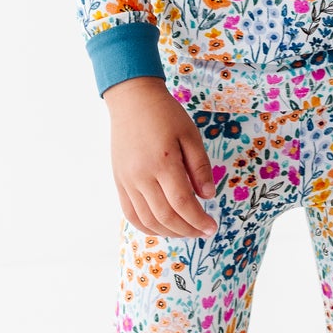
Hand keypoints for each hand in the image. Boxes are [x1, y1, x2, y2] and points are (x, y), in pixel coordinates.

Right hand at [105, 77, 219, 237]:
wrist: (132, 100)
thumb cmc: (165, 115)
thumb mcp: (190, 135)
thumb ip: (200, 167)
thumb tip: (208, 196)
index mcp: (163, 162)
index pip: (182, 202)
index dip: (198, 220)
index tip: (212, 227)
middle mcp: (141, 175)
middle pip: (165, 215)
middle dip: (187, 229)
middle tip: (203, 231)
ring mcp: (127, 180)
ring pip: (147, 219)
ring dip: (168, 232)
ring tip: (186, 231)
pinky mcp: (119, 182)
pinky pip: (130, 214)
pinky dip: (147, 226)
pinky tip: (162, 227)